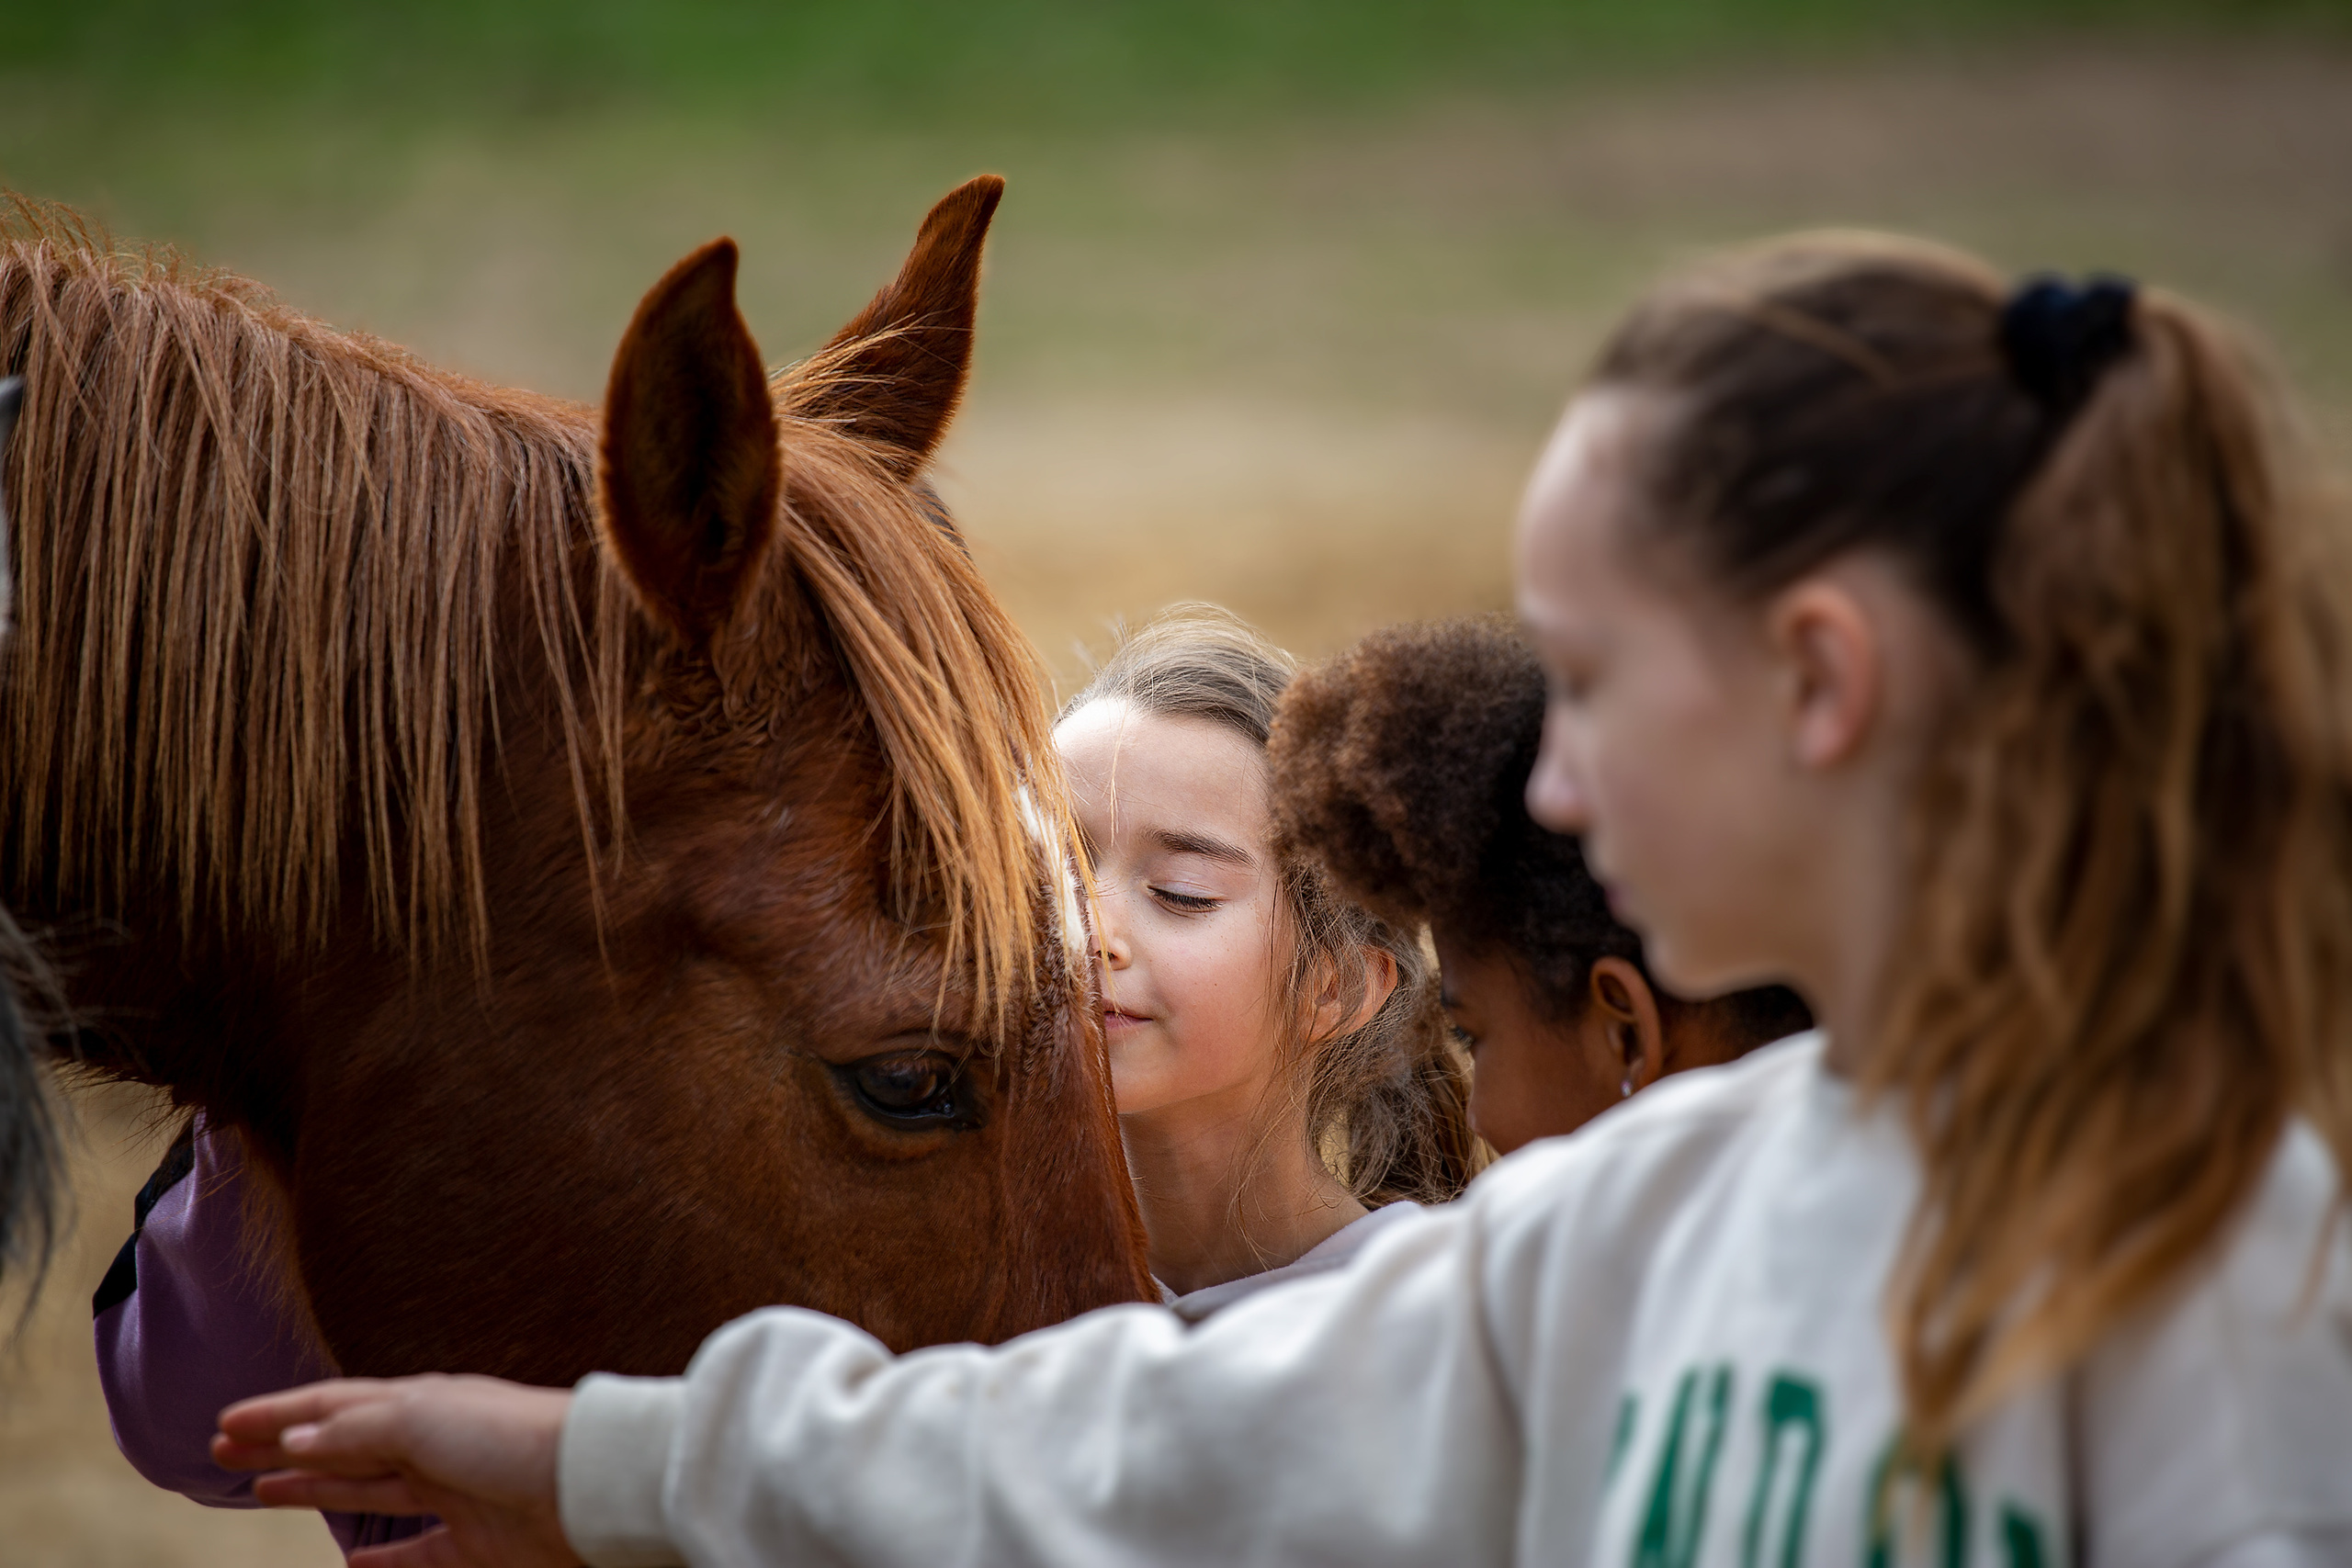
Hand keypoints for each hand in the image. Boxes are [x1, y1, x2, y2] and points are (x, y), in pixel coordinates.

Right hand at [214, 1375, 579, 1567]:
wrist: (590, 1483)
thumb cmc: (510, 1437)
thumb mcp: (421, 1420)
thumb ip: (357, 1430)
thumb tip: (298, 1436)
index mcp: (420, 1405)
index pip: (332, 1406)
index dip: (277, 1414)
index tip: (224, 1423)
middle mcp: (434, 1444)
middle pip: (341, 1445)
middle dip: (283, 1448)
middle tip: (222, 1454)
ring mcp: (455, 1494)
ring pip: (369, 1492)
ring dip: (315, 1491)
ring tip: (264, 1493)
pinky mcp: (480, 1543)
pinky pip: (421, 1554)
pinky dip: (387, 1562)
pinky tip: (355, 1566)